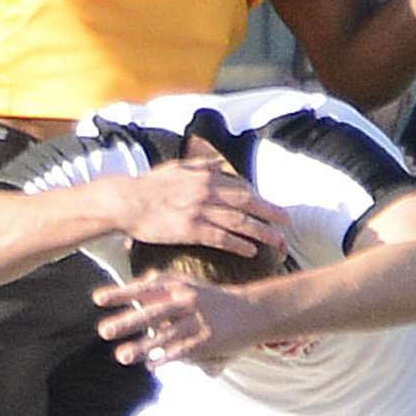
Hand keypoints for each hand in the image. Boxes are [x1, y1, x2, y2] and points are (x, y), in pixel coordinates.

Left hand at [94, 270, 256, 367]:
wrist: (252, 311)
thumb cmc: (213, 299)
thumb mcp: (189, 284)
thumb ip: (165, 284)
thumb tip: (139, 283)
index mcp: (179, 285)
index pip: (145, 287)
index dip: (122, 292)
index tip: (97, 298)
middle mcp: (186, 300)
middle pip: (151, 312)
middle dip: (126, 321)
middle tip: (103, 330)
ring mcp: (197, 320)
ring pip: (164, 335)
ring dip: (141, 347)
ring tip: (120, 356)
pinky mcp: (207, 340)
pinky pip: (182, 350)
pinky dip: (166, 358)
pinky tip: (150, 366)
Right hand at [118, 156, 288, 258]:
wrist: (127, 201)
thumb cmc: (149, 186)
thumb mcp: (176, 168)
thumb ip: (200, 166)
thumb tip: (219, 164)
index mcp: (205, 177)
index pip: (241, 188)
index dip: (260, 199)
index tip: (273, 209)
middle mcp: (206, 192)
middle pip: (247, 203)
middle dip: (270, 213)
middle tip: (287, 223)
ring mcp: (199, 211)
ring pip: (239, 222)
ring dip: (262, 233)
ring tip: (278, 242)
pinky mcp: (190, 230)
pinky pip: (221, 238)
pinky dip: (238, 244)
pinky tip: (251, 251)